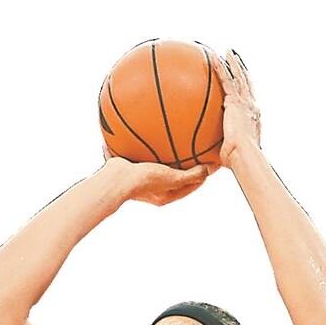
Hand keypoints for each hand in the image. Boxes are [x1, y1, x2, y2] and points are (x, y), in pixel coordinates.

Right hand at [101, 145, 218, 205]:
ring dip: (162, 154)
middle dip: (183, 165)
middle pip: (173, 176)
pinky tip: (144, 128)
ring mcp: (139, 179)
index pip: (189, 186)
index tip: (211, 163)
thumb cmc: (143, 181)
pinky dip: (141, 143)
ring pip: (155, 164)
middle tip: (195, 150)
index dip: (202, 176)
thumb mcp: (172, 178)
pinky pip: (137, 153)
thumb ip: (191, 176)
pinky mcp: (127, 168)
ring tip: (169, 139)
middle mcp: (153, 189)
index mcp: (164, 196)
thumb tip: (208, 170)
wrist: (114, 180)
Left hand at [210, 48, 261, 167]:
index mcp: (253, 118)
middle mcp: (252, 107)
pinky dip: (220, 68)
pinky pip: (226, 80)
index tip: (243, 83)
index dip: (247, 89)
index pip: (250, 100)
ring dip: (233, 63)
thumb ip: (223, 153)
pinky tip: (213, 58)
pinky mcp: (235, 102)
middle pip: (247, 84)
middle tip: (237, 59)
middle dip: (242, 70)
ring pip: (239, 77)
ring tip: (227, 52)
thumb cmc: (239, 161)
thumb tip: (211, 163)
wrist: (244, 155)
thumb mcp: (232, 155)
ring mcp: (245, 103)